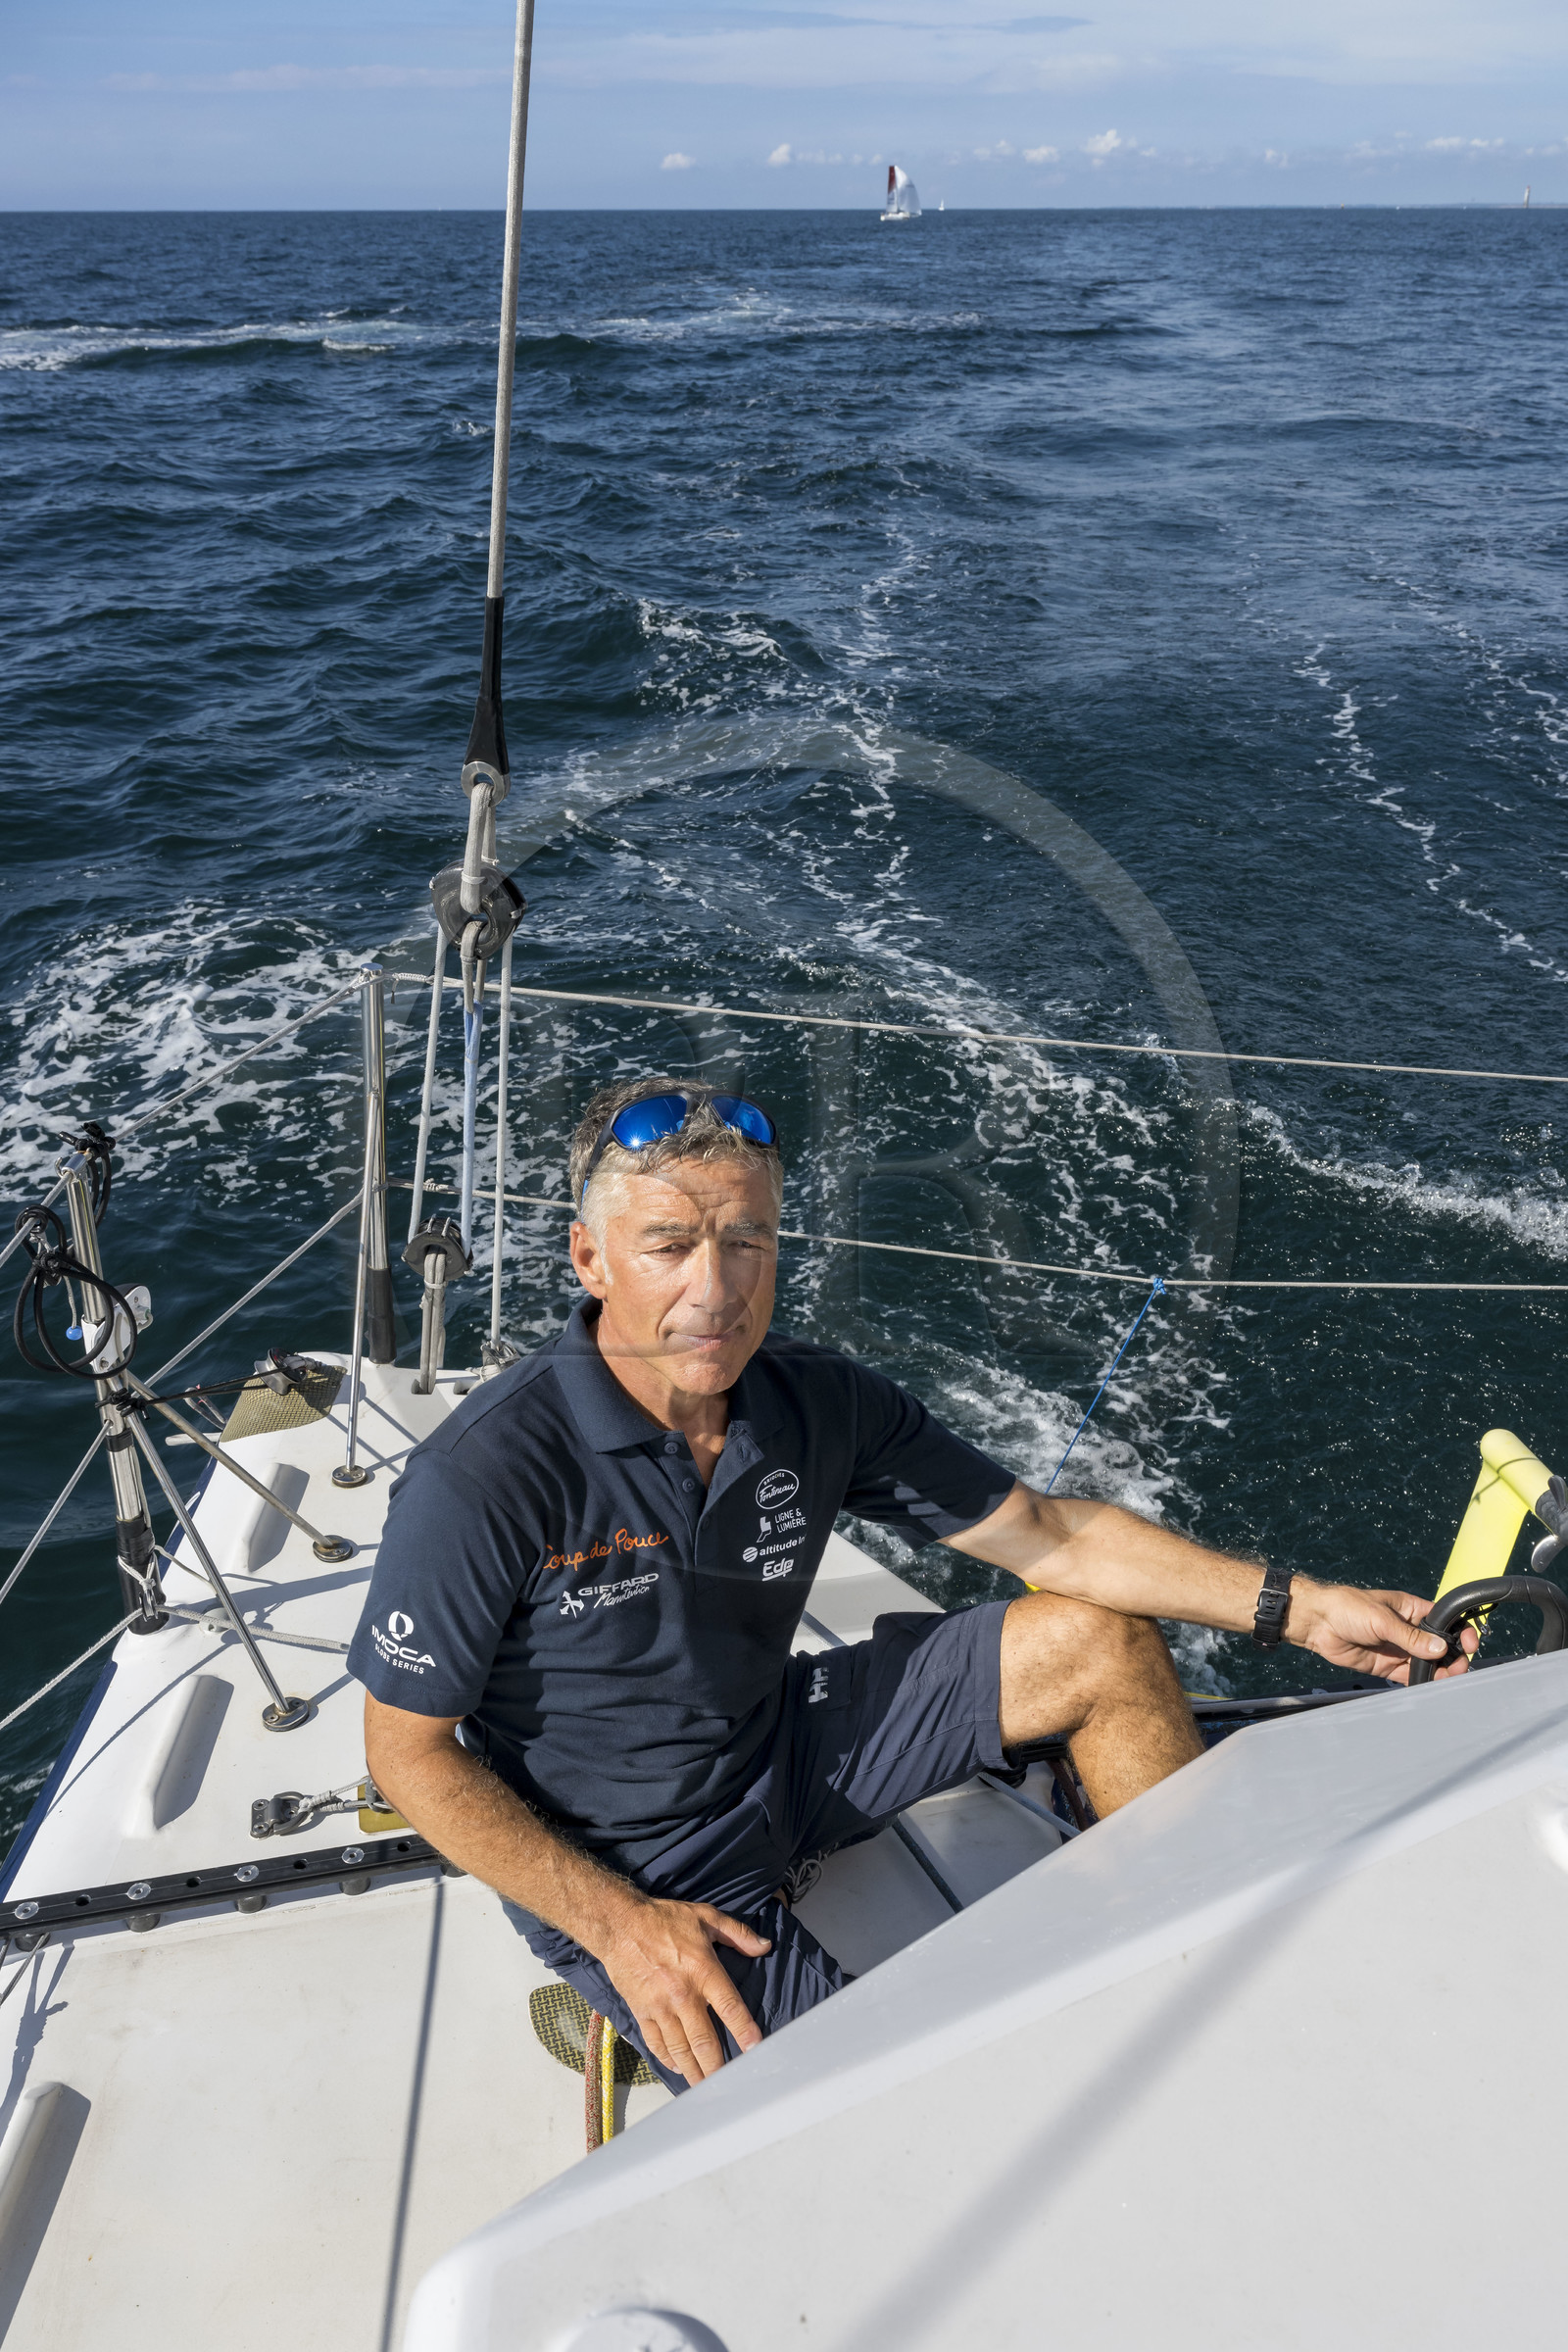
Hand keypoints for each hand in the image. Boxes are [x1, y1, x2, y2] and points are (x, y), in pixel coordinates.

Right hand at [595, 1896, 770, 2087]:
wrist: (620, 1925)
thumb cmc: (663, 1920)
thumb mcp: (705, 1917)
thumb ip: (738, 1933)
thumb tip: (764, 1946)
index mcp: (703, 1971)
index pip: (730, 2007)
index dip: (745, 2031)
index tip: (755, 2050)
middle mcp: (683, 1995)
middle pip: (704, 2040)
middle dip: (717, 2066)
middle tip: (728, 2082)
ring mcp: (660, 2007)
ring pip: (681, 2049)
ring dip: (694, 2070)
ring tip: (705, 2084)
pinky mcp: (642, 2013)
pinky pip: (657, 2043)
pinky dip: (669, 2059)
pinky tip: (679, 2066)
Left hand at [1289, 1581, 1477, 1683]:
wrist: (1318, 1623)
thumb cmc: (1347, 1607)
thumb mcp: (1381, 1619)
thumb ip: (1410, 1636)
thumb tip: (1439, 1649)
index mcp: (1412, 1610)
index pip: (1444, 1621)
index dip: (1459, 1631)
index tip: (1469, 1643)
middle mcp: (1409, 1630)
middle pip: (1440, 1646)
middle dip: (1453, 1656)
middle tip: (1458, 1668)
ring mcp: (1400, 1649)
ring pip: (1428, 1663)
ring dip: (1440, 1672)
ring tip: (1448, 1680)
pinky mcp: (1388, 1666)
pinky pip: (1411, 1676)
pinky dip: (1422, 1682)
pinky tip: (1430, 1686)